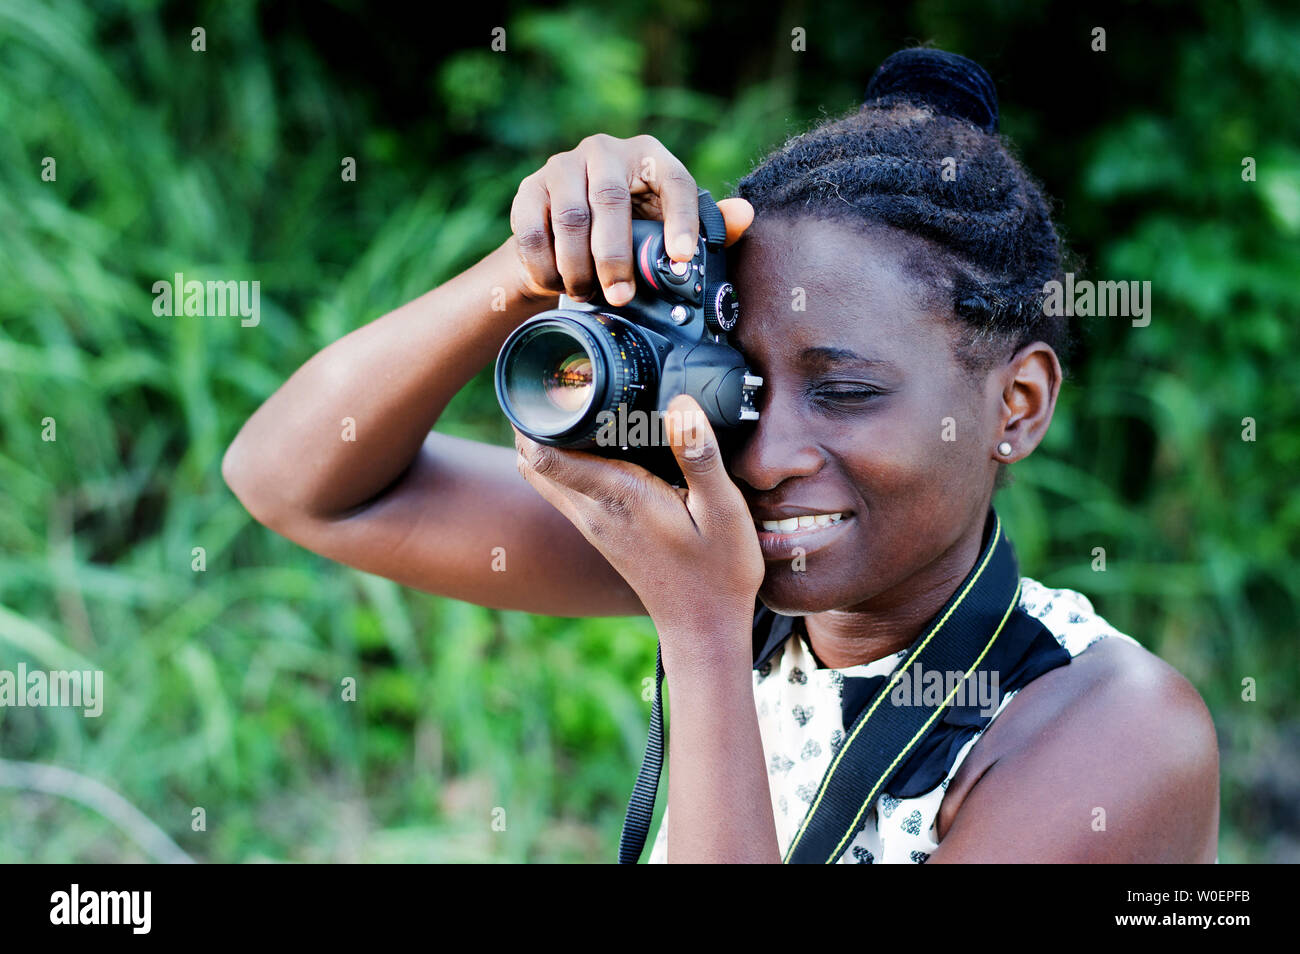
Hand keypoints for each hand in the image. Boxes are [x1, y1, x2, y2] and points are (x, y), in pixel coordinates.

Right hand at [507, 132, 753, 305]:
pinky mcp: (529, 189)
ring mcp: (563, 166)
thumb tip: (744, 214)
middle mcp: (605, 151)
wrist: (565, 234)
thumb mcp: (669, 228)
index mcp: (650, 157)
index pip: (673, 181)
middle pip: (611, 201)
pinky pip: (533, 230)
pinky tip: (558, 283)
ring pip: (570, 217)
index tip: (682, 258)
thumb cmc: (631, 230)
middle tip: (623, 296)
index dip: (680, 220)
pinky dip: (546, 265)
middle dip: (616, 257)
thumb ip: (708, 226)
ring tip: (589, 294)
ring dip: (579, 266)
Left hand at [514, 394, 764, 666]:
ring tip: (563, 402)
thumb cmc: (718, 572)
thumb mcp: (723, 509)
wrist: (704, 628)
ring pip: (540, 475)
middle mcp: (593, 510)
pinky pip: (560, 488)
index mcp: (616, 496)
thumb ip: (699, 455)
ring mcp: (591, 524)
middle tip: (553, 378)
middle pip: (531, 458)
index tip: (546, 375)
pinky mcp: (599, 533)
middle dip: (531, 417)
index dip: (534, 412)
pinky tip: (584, 442)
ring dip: (539, 439)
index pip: (544, 453)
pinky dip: (556, 461)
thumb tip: (680, 403)